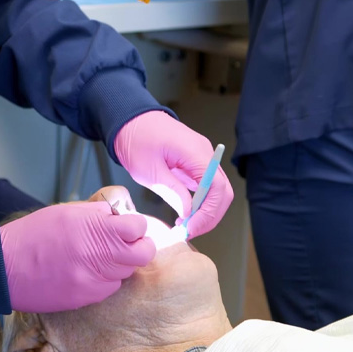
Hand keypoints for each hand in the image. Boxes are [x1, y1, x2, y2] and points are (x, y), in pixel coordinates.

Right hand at [0, 202, 155, 312]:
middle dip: (139, 246)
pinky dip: (104, 280)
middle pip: (142, 255)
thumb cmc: (32, 234)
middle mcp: (99, 256)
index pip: (138, 227)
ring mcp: (94, 281)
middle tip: (127, 242)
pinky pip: (108, 289)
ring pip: (126, 273)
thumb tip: (118, 217)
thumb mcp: (65, 213)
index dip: (135, 225)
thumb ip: (96, 215)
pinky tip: (86, 271)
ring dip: (120, 264)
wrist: (5, 267)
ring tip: (99, 256)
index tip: (128, 226)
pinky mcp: (86, 299)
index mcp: (94, 229)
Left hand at [114, 111, 232, 238]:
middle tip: (190, 231)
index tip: (192, 227)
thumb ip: (172, 191)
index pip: (216, 186)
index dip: (208, 212)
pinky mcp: (195, 161)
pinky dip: (201, 201)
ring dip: (206, 210)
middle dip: (210, 215)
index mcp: (195, 151)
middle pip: (222, 190)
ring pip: (217, 189)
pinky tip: (186, 212)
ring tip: (187, 224)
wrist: (129, 120)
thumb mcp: (149, 170)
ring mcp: (202, 156)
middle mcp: (204, 152)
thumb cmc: (136, 139)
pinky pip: (207, 184)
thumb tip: (188, 212)